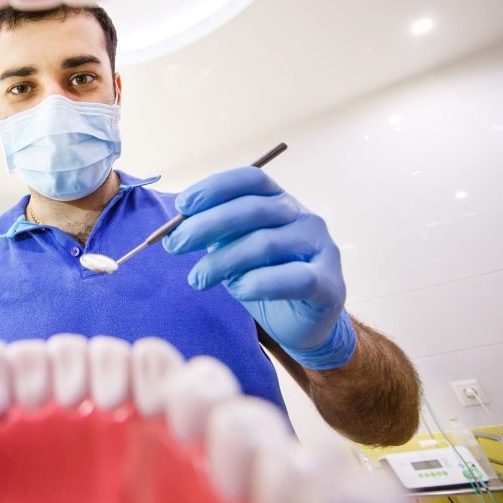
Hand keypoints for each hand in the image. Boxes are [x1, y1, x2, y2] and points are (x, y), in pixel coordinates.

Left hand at [163, 167, 354, 369]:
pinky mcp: (329, 284)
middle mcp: (304, 217)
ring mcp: (321, 248)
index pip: (250, 179)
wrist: (301, 323)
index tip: (182, 206)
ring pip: (265, 243)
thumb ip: (214, 235)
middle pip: (252, 209)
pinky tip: (238, 290)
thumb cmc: (263, 278)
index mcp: (280, 201)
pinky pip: (293, 278)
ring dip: (222, 260)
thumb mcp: (234, 249)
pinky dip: (258, 283)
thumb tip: (174, 231)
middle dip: (206, 225)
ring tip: (198, 279)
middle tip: (174, 245)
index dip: (215, 188)